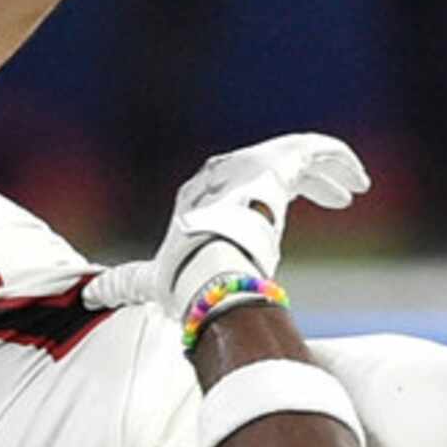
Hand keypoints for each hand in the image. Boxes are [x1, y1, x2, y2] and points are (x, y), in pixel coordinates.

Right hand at [87, 134, 369, 311]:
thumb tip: (90, 295)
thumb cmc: (180, 279)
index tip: (284, 211)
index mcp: (197, 195)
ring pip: (296, 156)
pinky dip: (336, 160)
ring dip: (325, 170)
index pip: (234, 185)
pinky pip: (314, 150)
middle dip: (302, 178)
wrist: (206, 269)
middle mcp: (222, 172)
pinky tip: (357, 180)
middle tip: (337, 195)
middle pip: (269, 166)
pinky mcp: (277, 164)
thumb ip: (129, 283)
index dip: (262, 195)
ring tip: (354, 188)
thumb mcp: (154, 281)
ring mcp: (250, 164)